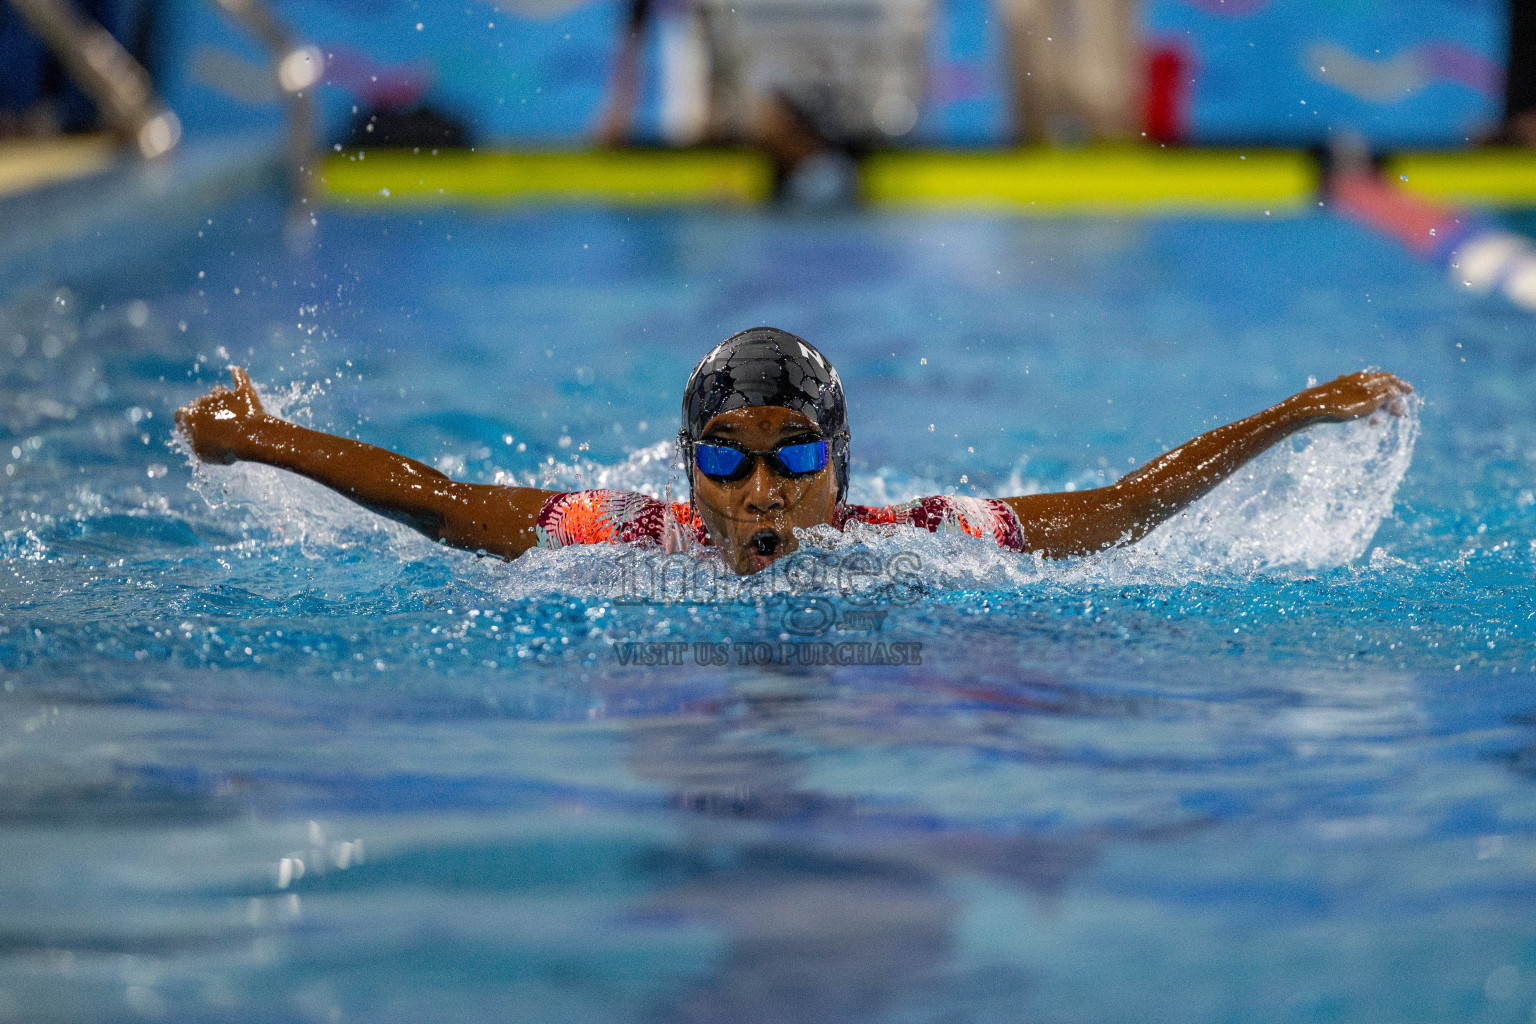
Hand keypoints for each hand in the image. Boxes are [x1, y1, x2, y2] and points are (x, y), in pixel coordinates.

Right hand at [174, 367, 268, 464]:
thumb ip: (194, 442)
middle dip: (205, 413)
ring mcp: (224, 395)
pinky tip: (235, 370)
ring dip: (220, 401)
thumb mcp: (202, 453)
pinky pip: (239, 378)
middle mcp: (204, 401)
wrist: (250, 437)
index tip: (191, 429)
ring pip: (217, 392)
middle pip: (200, 403)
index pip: (181, 415)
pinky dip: (238, 375)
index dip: (185, 423)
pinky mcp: (243, 392)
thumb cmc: (224, 448)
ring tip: (230, 415)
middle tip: (216, 427)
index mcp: (191, 415)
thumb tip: (192, 435)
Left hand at [1292, 371, 1412, 422]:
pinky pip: (1354, 403)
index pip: (1388, 378)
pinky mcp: (1332, 398)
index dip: (1400, 386)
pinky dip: (1363, 411)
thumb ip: (1383, 396)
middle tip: (1399, 414)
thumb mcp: (1367, 402)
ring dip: (1376, 408)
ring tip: (1379, 423)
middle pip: (1377, 388)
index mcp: (1364, 379)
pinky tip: (1362, 420)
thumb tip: (1395, 390)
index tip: (1410, 392)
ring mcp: (1342, 388)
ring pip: (1365, 397)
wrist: (1307, 410)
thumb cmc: (1339, 407)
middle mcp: (1354, 380)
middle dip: (1390, 401)